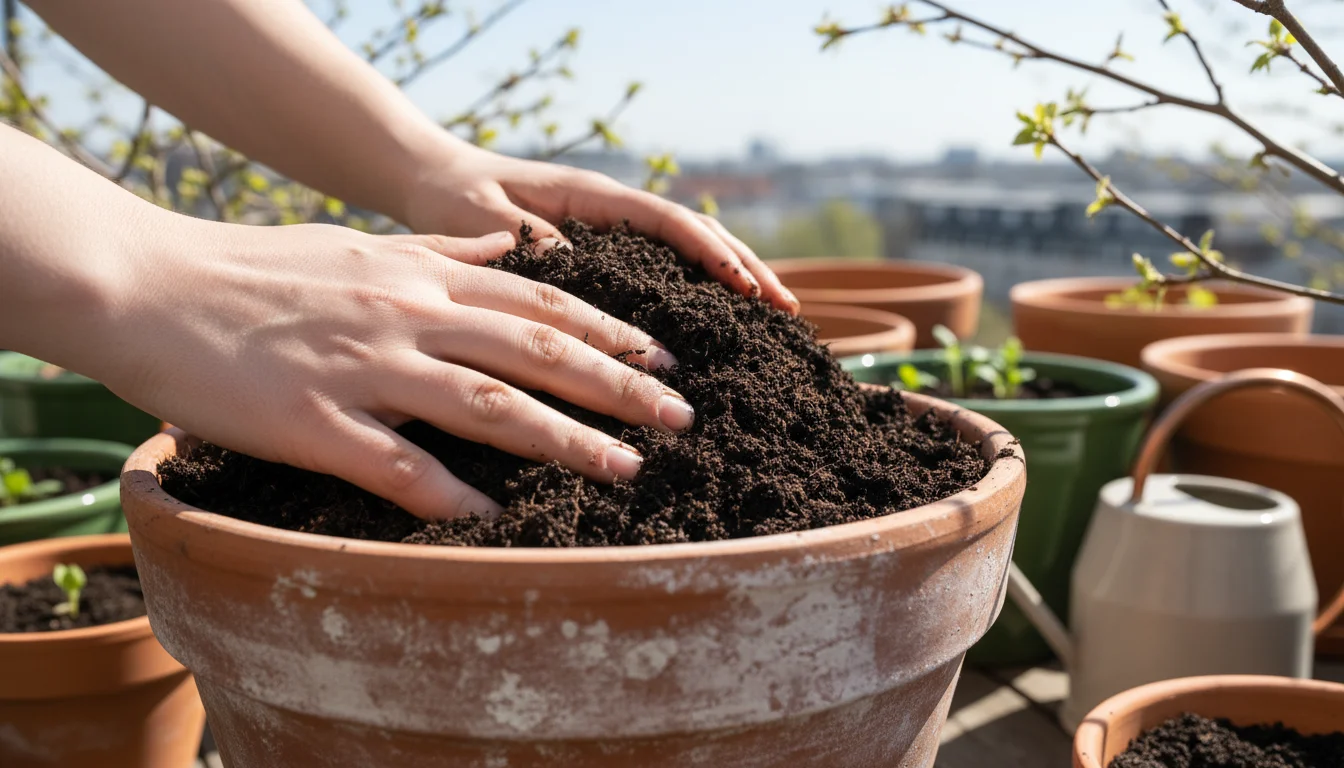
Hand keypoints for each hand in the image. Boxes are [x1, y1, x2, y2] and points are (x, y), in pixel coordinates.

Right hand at [97, 220, 697, 519]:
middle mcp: (409, 315)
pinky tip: (502, 520)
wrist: (151, 285)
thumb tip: (512, 246)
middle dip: (621, 387)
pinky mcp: (316, 423)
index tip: (666, 360)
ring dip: (567, 442)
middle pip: (540, 352)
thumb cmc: (257, 269)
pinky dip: (457, 497)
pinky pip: (402, 468)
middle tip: (680, 420)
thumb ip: (443, 249)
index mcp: (421, 274)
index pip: (542, 301)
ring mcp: (366, 369)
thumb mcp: (361, 245)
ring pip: (491, 406)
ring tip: (624, 472)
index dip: (613, 331)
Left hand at [403, 141, 799, 313]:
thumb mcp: (483, 220)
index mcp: (592, 196)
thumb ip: (532, 245)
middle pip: (695, 236)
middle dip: (744, 269)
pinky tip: (713, 326)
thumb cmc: (452, 197)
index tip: (748, 289)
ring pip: (684, 254)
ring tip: (770, 320)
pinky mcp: (600, 254)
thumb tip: (580, 279)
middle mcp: (611, 212)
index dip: (713, 254)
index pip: (671, 222)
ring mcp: (610, 232)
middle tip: (787, 310)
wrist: (430, 182)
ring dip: (729, 282)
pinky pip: (658, 272)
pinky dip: (692, 294)